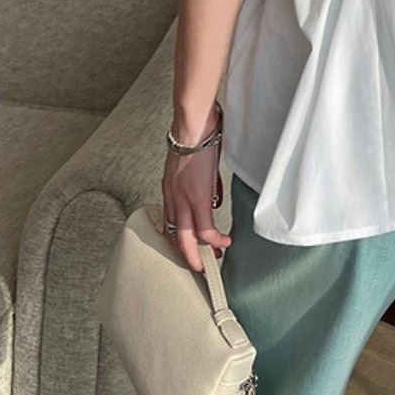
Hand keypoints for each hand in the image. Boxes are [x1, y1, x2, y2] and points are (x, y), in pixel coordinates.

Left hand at [162, 134, 232, 273]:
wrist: (192, 129)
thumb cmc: (194, 138)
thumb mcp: (188, 163)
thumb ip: (193, 178)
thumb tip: (207, 188)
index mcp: (169, 191)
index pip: (169, 223)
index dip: (179, 239)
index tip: (190, 247)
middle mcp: (172, 199)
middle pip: (175, 237)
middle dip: (187, 255)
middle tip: (200, 265)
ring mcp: (184, 201)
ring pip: (188, 240)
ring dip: (200, 255)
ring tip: (214, 261)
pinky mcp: (198, 200)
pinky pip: (206, 230)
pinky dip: (216, 240)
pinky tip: (225, 242)